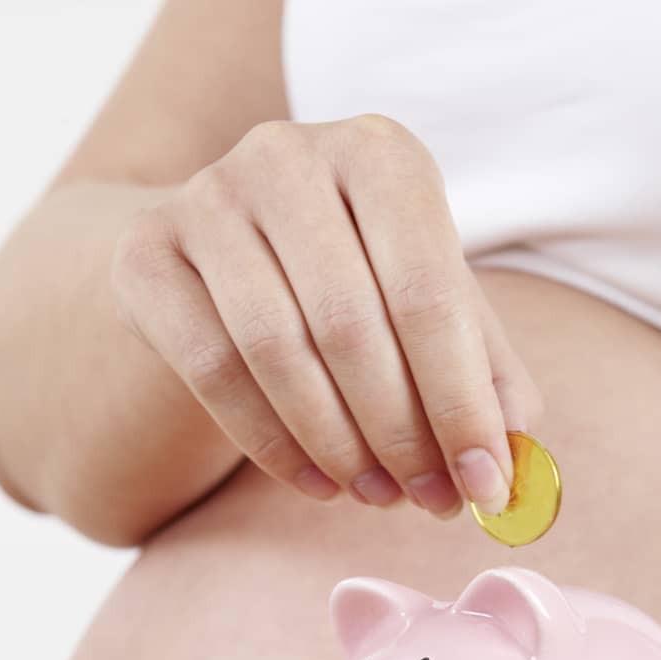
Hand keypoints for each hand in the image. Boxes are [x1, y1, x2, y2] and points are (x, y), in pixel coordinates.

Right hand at [111, 115, 540, 517]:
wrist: (221, 258)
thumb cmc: (354, 286)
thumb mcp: (429, 310)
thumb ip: (483, 375)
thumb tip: (515, 466)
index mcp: (380, 155)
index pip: (429, 292)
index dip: (461, 402)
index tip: (485, 486)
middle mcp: (288, 156)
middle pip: (351, 326)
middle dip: (401, 435)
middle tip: (429, 503)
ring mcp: (206, 198)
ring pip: (277, 351)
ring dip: (338, 447)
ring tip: (377, 497)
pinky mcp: (145, 254)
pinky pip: (212, 371)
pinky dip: (273, 445)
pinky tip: (318, 484)